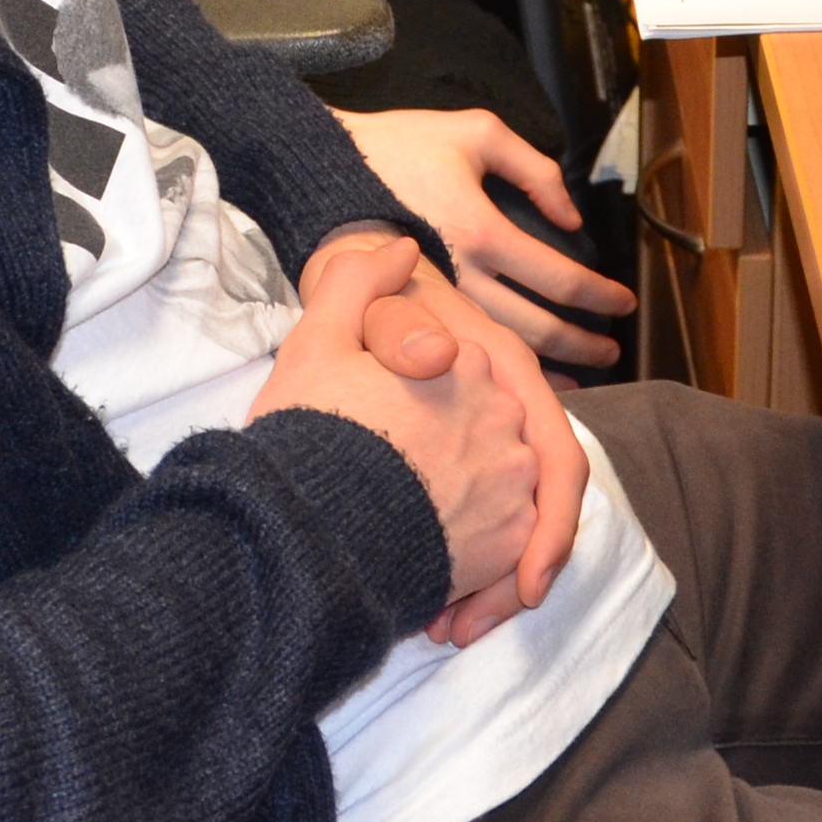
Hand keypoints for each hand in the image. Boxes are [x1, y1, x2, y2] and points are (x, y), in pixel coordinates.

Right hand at [250, 233, 542, 627]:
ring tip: (401, 533)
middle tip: (386, 481)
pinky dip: (476, 557)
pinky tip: (428, 570)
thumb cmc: (310, 431)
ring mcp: (512, 482)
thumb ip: (359, 283)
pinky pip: (505, 545)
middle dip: (444, 455)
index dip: (419, 400)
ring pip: (498, 489)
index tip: (379, 425)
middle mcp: (505, 418)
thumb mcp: (318, 340)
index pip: (459, 375)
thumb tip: (404, 250)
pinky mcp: (509, 543)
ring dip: (461, 509)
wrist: (308, 530)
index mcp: (470, 362)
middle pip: (482, 432)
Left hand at [331, 230, 591, 643]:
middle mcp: (510, 415)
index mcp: (508, 376)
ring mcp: (489, 446)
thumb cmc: (361, 307)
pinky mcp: (461, 470)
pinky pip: (480, 533)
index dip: (550, 530)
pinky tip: (423, 605)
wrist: (343, 304)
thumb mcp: (368, 306)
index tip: (527, 587)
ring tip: (437, 628)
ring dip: (483, 588)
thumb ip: (397, 320)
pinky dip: (462, 576)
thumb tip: (440, 349)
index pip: (559, 463)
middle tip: (457, 630)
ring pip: (510, 534)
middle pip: (536, 514)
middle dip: (506, 582)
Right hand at [342, 108, 634, 367]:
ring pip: (503, 351)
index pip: (559, 278)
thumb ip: (535, 170)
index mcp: (480, 230)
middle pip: (538, 329)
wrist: (318, 173)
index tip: (623, 303)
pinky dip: (501, 371)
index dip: (600, 295)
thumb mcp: (476, 133)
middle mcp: (458, 276)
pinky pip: (466, 352)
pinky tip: (525, 379)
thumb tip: (569, 218)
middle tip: (611, 349)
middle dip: (583, 344)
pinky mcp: (408, 313)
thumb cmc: (398, 147)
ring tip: (582, 374)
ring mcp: (431, 302)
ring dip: (550, 367)